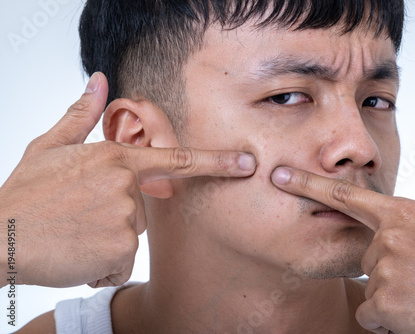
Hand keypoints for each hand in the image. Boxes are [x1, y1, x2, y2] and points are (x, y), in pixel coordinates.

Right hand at [0, 72, 255, 287]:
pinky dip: (100, 264)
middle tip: (77, 216)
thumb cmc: (24, 194)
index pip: (176, 159)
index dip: (215, 161)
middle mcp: (125, 185)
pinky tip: (75, 253)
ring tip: (73, 234)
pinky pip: (119, 262)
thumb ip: (81, 115)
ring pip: (129, 235)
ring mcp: (124, 218)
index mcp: (114, 158)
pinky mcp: (119, 250)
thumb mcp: (48, 147)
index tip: (244, 162)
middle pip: (141, 207)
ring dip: (105, 240)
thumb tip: (99, 80)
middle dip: (116, 215)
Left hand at [270, 128, 414, 332]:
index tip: (281, 176)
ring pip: (371, 282)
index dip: (308, 185)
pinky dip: (388, 317)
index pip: (343, 195)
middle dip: (388, 265)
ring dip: (392, 291)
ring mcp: (384, 272)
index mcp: (402, 214)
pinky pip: (371, 311)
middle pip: (366, 253)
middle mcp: (387, 240)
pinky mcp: (383, 304)